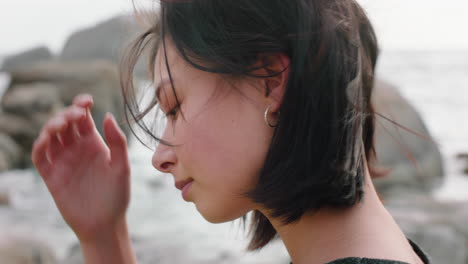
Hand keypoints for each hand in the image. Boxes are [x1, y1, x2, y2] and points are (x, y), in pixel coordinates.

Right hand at [32, 94, 130, 242]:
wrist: (105, 224)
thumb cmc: (117, 195)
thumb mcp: (122, 167)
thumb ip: (117, 142)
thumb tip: (106, 115)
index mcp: (94, 143)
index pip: (83, 118)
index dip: (81, 105)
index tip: (87, 100)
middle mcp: (76, 149)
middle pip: (65, 123)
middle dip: (67, 113)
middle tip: (75, 114)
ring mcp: (63, 161)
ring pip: (50, 136)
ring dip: (52, 126)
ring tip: (62, 124)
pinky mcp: (51, 176)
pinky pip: (40, 157)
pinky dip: (40, 145)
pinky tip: (47, 139)